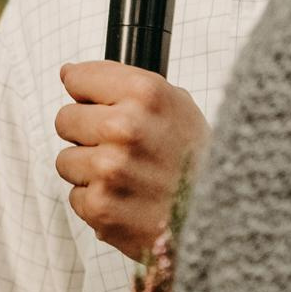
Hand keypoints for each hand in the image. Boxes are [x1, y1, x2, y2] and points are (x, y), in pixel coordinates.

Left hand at [55, 61, 208, 261]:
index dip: (89, 95)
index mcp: (145, 93)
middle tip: (120, 149)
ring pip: (66, 160)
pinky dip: (97, 201)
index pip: (78, 79)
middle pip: (65, 120)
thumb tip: (68, 73)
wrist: (224, 218)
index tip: (101, 106)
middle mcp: (125, 128)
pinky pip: (76, 196)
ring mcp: (110, 170)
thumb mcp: (176, 105)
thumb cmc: (198, 160)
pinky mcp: (101, 208)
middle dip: (87, 133)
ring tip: (127, 178)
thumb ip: (121, 83)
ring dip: (89, 170)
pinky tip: (127, 201)